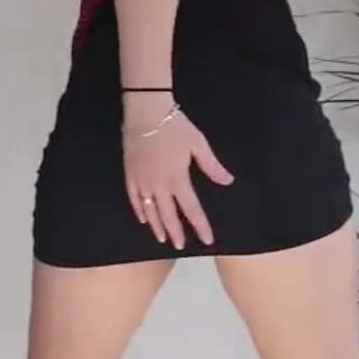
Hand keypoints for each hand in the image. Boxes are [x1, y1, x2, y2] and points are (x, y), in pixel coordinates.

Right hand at [122, 93, 234, 248]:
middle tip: (180, 246)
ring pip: (150, 210)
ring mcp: (142, 181)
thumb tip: (227, 181)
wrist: (145, 112)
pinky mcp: (130, 175)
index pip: (191, 209)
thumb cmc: (175, 126)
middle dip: (176, 232)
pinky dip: (139, 211)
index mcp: (178, 179)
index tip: (207, 240)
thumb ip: (212, 166)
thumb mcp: (198, 144)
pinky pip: (134, 198)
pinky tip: (144, 219)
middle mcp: (159, 185)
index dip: (200, 226)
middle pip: (168, 215)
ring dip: (158, 226)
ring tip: (162, 239)